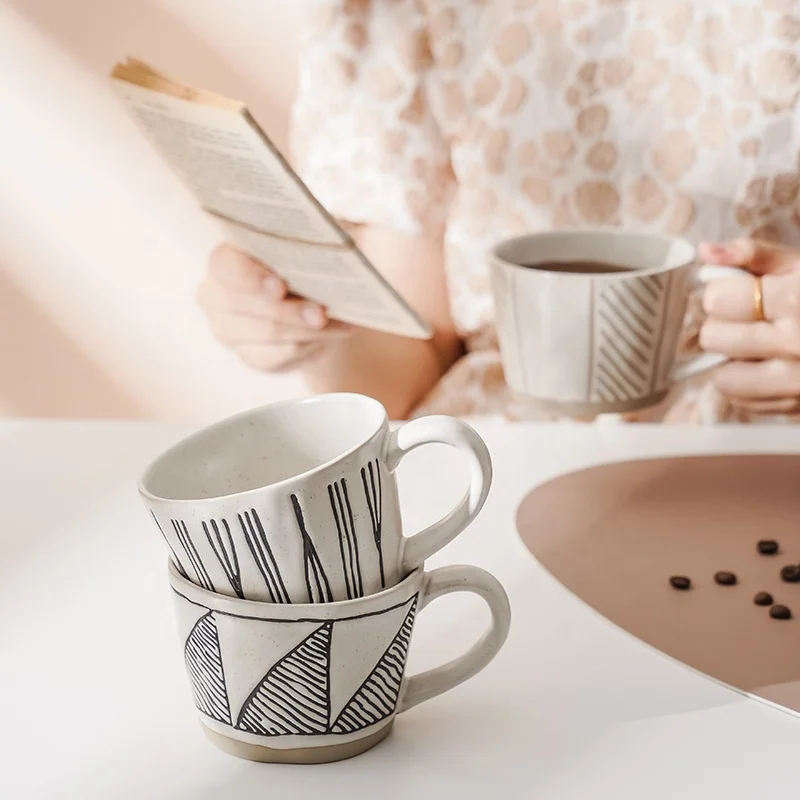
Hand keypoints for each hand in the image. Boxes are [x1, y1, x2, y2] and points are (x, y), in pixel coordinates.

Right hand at [197, 243, 350, 372]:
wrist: (317, 302)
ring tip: (339, 324)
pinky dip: (309, 346)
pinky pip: (278, 357)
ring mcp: (229, 329)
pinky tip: (332, 335)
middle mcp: (217, 294)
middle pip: (246, 306)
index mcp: (228, 257)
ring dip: (306, 330)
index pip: (225, 265)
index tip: (281, 287)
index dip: (250, 277)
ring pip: (268, 334)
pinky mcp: (251, 356)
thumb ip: (320, 236)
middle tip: (321, 313)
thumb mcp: (319, 242)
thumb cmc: (311, 262)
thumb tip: (346, 236)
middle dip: (288, 311)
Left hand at [699, 238, 799, 413]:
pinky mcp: (798, 407)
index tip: (740, 292)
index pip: (716, 301)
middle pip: (712, 338)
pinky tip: (772, 366)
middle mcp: (797, 344)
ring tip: (758, 345)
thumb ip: (754, 255)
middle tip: (752, 319)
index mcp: (797, 301)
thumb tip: (705, 252)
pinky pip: (742, 400)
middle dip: (725, 324)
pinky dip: (749, 384)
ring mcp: (798, 382)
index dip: (722, 293)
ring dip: (732, 361)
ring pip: (723, 378)